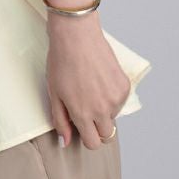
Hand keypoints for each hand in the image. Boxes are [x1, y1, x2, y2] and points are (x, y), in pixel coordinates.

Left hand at [45, 11, 130, 150]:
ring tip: (90, 88)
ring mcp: (116, 98)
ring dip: (104, 110)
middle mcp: (103, 110)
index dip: (86, 137)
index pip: (93, 143)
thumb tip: (66, 142)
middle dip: (97, 128)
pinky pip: (120, 101)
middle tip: (86, 109)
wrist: (76, 35)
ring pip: (113, 117)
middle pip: (107, 135)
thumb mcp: (54, 93)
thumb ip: (61, 120)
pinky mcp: (124, 85)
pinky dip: (112, 96)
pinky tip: (99, 80)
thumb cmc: (61, 62)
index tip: (81, 126)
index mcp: (83, 114)